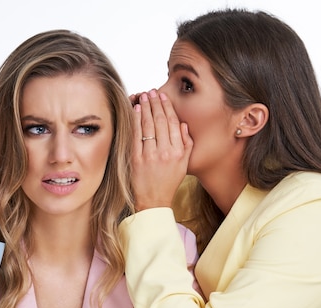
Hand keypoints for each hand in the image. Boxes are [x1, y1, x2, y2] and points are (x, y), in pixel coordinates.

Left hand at [131, 89, 192, 210]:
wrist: (153, 201)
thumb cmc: (169, 182)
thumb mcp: (184, 164)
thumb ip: (186, 143)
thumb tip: (183, 124)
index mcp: (178, 152)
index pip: (173, 123)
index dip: (167, 107)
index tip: (163, 97)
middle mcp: (165, 152)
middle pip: (160, 121)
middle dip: (155, 104)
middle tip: (151, 92)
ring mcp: (150, 156)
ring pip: (147, 125)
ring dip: (144, 108)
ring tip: (142, 96)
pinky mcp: (136, 159)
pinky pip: (135, 135)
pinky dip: (135, 121)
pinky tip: (134, 110)